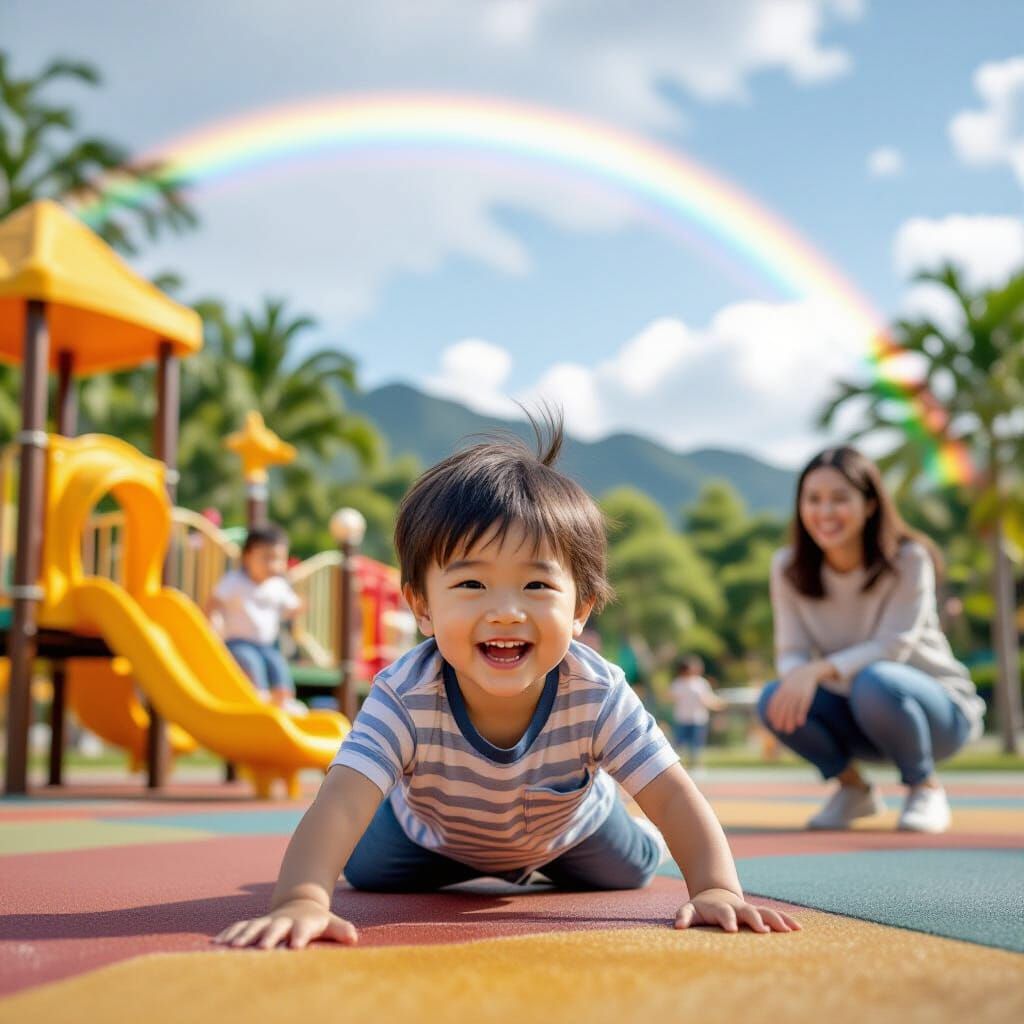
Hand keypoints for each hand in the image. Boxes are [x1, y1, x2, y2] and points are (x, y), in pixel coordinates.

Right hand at [213, 898, 357, 949]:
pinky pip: (238, 928)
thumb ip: (340, 930)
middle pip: (275, 928)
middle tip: (263, 947)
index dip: (300, 935)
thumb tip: (353, 937)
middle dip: (269, 937)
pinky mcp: (254, 924)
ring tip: (232, 947)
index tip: (296, 945)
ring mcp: (266, 921)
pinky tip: (215, 944)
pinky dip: (228, 935)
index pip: (303, 929)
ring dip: (243, 936)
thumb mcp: (329, 923)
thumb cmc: (316, 920)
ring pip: (253, 927)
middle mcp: (282, 921)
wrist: (298, 903)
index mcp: (302, 922)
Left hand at [675, 888, 799, 932]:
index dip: (727, 919)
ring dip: (775, 920)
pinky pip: (774, 916)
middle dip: (755, 919)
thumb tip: (677, 928)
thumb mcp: (690, 910)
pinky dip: (785, 921)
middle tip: (762, 930)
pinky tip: (798, 929)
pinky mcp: (759, 914)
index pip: (723, 913)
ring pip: (764, 912)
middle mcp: (736, 907)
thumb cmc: (701, 909)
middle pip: (747, 911)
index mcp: (719, 908)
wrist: (715, 894)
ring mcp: (749, 910)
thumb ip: (683, 917)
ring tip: (788, 930)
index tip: (732, 930)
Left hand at [767, 661, 829, 733]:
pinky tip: (800, 724)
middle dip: (781, 720)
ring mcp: (797, 694)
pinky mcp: (807, 695)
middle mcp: (788, 692)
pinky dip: (801, 715)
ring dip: (790, 720)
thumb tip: (769, 712)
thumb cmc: (793, 682)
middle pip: (783, 709)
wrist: (807, 672)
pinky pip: (803, 706)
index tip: (774, 725)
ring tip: (790, 730)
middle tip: (781, 730)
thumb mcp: (783, 687)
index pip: (775, 704)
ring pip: (792, 709)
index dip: (774, 715)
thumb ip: (777, 697)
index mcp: (781, 690)